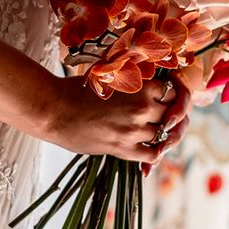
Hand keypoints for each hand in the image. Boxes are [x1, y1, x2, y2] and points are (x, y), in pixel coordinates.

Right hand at [41, 76, 188, 165]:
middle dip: (172, 112)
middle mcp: (140, 107)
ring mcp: (133, 130)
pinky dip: (155, 152)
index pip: (172, 89)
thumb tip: (149, 78)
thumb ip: (131, 76)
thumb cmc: (77, 88)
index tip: (167, 94)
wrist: (54, 110)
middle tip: (167, 113)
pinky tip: (150, 147)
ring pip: (165, 134)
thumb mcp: (108, 74)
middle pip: (173, 112)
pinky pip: (152, 154)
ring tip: (157, 129)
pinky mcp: (123, 148)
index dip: (172, 92)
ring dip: (163, 132)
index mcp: (138, 85)